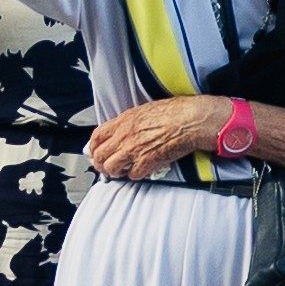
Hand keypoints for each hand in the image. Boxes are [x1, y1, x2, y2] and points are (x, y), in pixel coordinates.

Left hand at [86, 93, 221, 182]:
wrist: (190, 119)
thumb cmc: (175, 112)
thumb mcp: (145, 110)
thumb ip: (129, 122)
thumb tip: (122, 130)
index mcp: (124, 121)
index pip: (97, 137)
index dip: (93, 147)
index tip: (95, 152)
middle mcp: (125, 136)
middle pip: (100, 155)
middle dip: (101, 164)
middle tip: (107, 166)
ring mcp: (134, 150)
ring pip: (111, 168)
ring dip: (116, 172)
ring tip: (122, 171)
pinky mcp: (147, 162)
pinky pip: (133, 175)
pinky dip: (136, 175)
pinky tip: (141, 171)